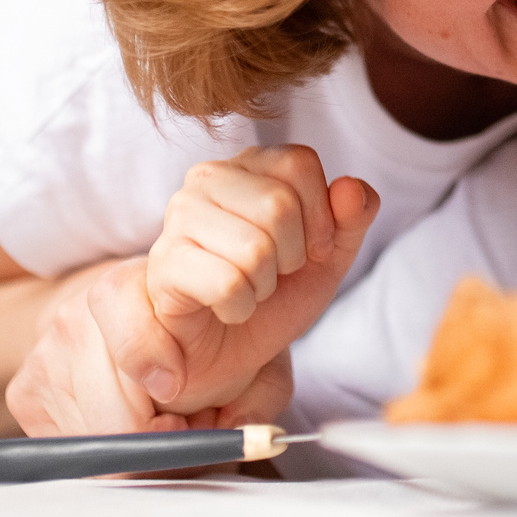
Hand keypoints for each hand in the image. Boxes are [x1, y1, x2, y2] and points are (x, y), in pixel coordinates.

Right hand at [5, 147, 376, 436]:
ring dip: (265, 285)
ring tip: (248, 291)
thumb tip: (353, 190)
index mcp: (250, 166)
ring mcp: (178, 219)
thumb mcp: (327, 258)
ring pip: (256, 246)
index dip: (321, 218)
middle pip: (280, 205)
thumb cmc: (275, 296)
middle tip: (273, 277)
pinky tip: (227, 309)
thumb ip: (350, 219)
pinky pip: (229, 283)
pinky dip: (241, 307)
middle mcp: (208, 179)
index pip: (299, 163)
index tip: (310, 250)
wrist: (228, 352)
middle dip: (292, 257)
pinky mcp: (163, 266)